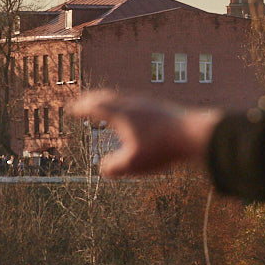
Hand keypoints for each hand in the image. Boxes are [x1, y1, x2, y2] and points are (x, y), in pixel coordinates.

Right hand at [69, 90, 221, 177]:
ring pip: (123, 97)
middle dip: (92, 99)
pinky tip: (134, 113)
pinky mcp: (162, 108)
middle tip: (83, 102)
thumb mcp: (133, 164)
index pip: (95, 107)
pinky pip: (137, 102)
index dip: (81, 109)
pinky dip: (126, 105)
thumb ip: (114, 167)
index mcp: (121, 113)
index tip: (71, 109)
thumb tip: (103, 168)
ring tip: (106, 106)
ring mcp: (149, 104)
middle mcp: (133, 103)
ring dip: (110, 100)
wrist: (194, 134)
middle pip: (107, 96)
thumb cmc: (162, 149)